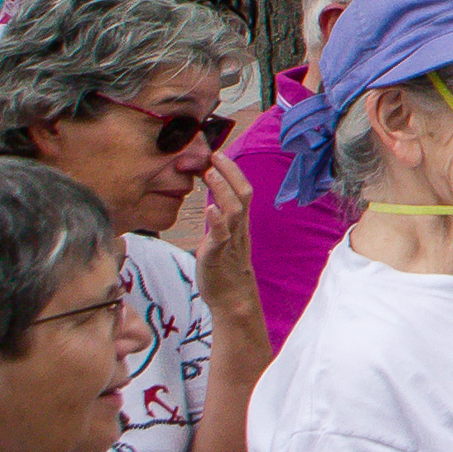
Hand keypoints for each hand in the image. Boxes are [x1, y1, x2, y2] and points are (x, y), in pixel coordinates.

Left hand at [182, 160, 258, 307]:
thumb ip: (219, 218)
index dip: (232, 171)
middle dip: (230, 172)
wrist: (232, 298)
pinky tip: (209, 208)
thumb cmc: (224, 267)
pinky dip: (216, 221)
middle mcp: (238, 228)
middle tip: (214, 154)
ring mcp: (230, 241)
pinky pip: (220, 237)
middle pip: (243, 195)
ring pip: (234, 211)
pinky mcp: (218, 256)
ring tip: (210, 173)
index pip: (241, 190)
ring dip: (222, 189)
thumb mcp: (222, 236)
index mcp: (238, 223)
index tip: (217, 153)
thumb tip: (211, 198)